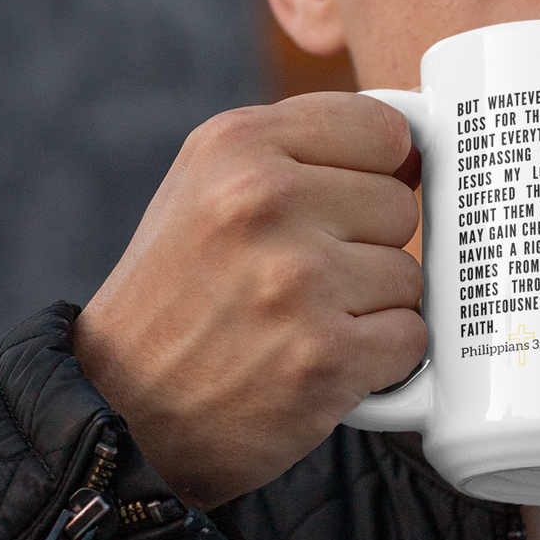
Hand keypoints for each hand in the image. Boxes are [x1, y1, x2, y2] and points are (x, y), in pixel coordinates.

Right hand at [72, 93, 423, 507]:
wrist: (124, 411)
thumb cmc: (178, 294)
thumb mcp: (209, 187)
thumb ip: (302, 153)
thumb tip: (415, 151)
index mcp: (237, 145)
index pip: (382, 129)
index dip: (375, 172)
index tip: (341, 204)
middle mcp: (264, 201)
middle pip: (399, 204)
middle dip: (365, 245)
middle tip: (300, 279)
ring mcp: (298, 280)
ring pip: (408, 274)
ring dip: (371, 307)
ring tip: (301, 321)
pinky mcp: (326, 356)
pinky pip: (411, 336)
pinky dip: (379, 359)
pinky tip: (321, 360)